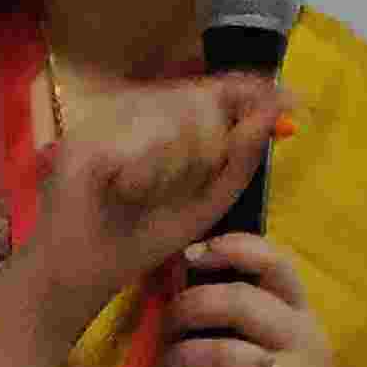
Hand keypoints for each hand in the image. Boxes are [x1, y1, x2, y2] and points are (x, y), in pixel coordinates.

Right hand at [24, 75, 278, 332]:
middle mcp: (127, 110)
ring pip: (178, 121)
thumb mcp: (205, 201)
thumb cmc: (139, 238)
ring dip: (176, 169)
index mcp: (156, 120)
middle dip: (209, 149)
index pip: (211, 88)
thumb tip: (272, 112)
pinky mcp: (82, 140)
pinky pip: (147, 146)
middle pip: (200, 102)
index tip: (290, 100)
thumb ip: (240, 158)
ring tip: (144, 197)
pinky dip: (147, 179)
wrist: (77, 278)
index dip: (249, 90)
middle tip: (179, 189)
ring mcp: (102, 120)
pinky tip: (123, 195)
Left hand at [157, 233, 362, 366]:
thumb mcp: (281, 355)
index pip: (278, 263)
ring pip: (220, 352)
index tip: (192, 254)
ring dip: (177, 359)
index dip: (234, 248)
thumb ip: (249, 324)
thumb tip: (185, 287)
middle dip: (190, 306)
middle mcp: (303, 341)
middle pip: (240, 301)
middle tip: (166, 322)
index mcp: (303, 318)